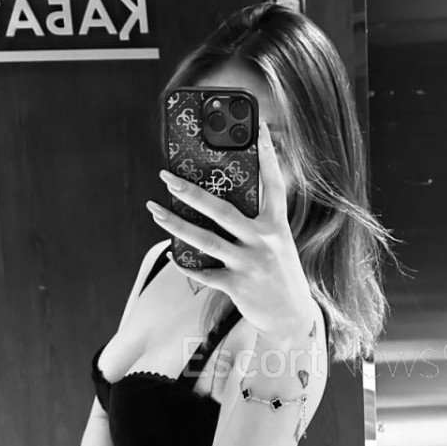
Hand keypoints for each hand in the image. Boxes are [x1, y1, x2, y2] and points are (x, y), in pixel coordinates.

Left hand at [146, 119, 314, 337]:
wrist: (291, 317)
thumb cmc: (280, 273)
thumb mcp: (278, 242)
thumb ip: (258, 221)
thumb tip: (223, 198)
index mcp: (277, 225)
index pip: (274, 183)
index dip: (268, 155)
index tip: (259, 128)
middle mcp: (264, 241)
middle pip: (223, 211)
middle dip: (191, 192)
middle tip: (167, 177)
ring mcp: (250, 264)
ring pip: (206, 240)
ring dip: (175, 224)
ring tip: (155, 210)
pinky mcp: (237, 286)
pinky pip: (204, 272)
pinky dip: (185, 264)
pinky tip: (171, 253)